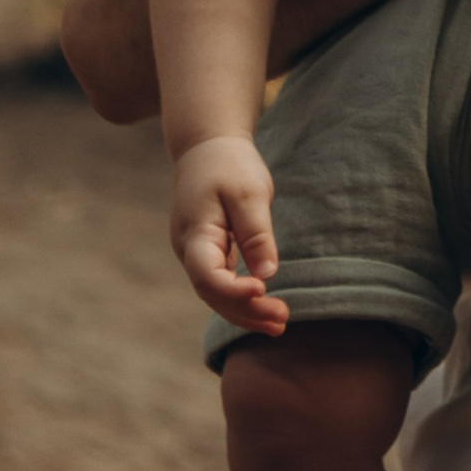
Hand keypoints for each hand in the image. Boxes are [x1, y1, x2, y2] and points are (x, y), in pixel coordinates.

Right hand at [170, 136, 289, 334]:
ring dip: (245, 311)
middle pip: (212, 293)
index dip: (233, 291)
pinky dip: (241, 298)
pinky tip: (265, 308)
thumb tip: (268, 274)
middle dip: (246, 311)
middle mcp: (189, 250)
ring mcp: (196, 254)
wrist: (207, 146)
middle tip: (281, 320)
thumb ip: (256, 233)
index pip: (207, 275)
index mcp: (194, 233)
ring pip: (216, 294)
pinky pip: (221, 284)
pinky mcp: (208, 253)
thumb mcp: (249, 192)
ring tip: (279, 324)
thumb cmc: (228, 164)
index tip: (262, 291)